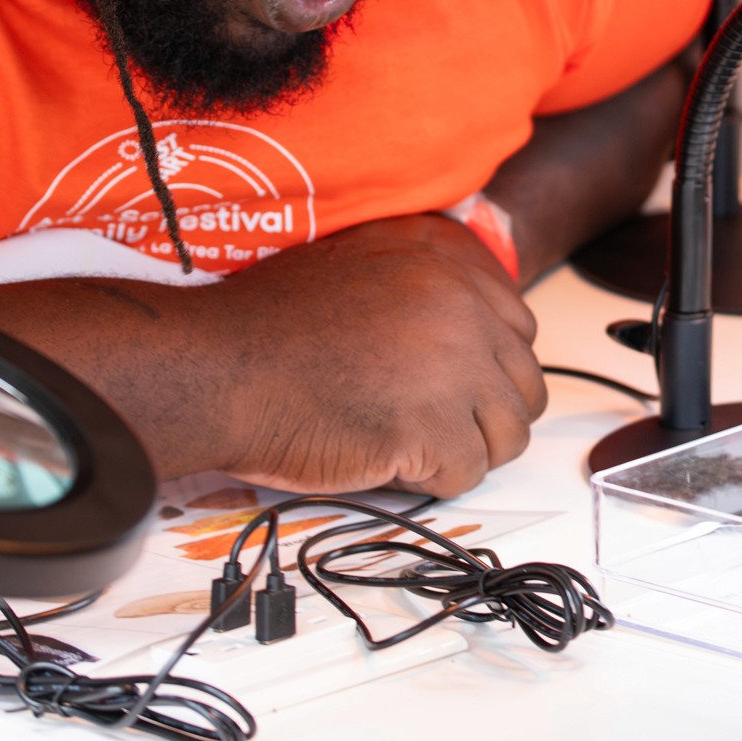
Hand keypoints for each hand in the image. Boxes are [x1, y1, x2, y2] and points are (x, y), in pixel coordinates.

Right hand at [212, 213, 544, 497]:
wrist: (217, 370)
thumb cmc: (269, 328)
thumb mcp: (360, 266)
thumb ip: (425, 284)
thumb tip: (478, 328)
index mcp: (446, 260)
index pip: (518, 328)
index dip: (484, 369)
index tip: (446, 386)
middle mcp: (462, 304)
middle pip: (523, 385)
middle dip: (482, 415)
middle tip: (426, 424)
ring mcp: (453, 365)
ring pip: (508, 434)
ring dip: (461, 450)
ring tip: (404, 442)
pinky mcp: (433, 426)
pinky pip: (466, 474)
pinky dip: (428, 480)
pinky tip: (382, 457)